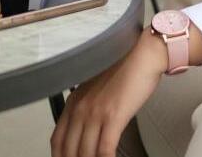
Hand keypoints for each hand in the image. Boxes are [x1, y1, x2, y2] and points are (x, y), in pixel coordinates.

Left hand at [50, 35, 164, 156]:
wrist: (143, 54)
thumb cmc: (125, 67)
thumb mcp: (97, 87)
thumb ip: (87, 106)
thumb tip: (86, 129)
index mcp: (74, 101)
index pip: (57, 141)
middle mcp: (80, 108)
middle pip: (68, 151)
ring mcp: (96, 113)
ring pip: (85, 154)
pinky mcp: (114, 116)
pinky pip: (104, 150)